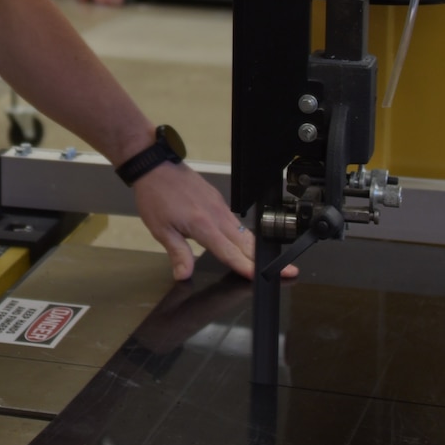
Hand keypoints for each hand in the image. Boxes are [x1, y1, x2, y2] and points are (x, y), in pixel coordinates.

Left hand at [131, 161, 297, 281]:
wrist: (155, 167)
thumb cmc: (156, 196)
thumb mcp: (160, 229)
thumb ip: (178, 253)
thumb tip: (184, 274)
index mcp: (203, 225)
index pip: (229, 252)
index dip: (246, 268)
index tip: (261, 277)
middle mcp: (217, 215)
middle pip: (246, 243)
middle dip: (265, 260)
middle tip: (289, 270)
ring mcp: (220, 206)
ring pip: (244, 232)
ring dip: (257, 249)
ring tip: (272, 262)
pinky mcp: (218, 199)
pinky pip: (236, 221)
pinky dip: (245, 235)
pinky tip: (246, 244)